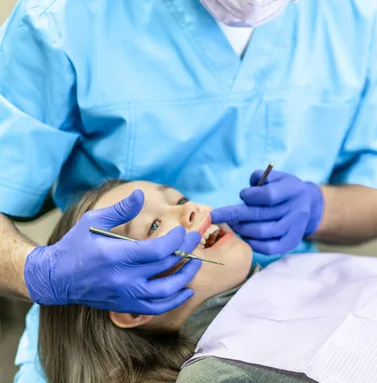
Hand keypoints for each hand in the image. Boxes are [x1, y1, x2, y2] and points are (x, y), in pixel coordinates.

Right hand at [24, 190, 201, 314]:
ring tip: (196, 262)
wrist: (55, 278)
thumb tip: (141, 194)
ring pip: (165, 292)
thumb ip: (121, 209)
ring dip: (185, 277)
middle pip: (165, 267)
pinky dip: (173, 301)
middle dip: (185, 251)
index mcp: (117, 256)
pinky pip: (155, 308)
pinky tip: (185, 290)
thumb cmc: (75, 245)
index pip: (157, 251)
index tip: (182, 230)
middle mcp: (124, 278)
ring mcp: (125, 295)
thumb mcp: (94, 221)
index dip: (175, 240)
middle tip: (195, 238)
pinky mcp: (125, 305)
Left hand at [210, 170, 323, 254]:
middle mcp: (296, 210)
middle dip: (235, 215)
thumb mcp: (278, 177)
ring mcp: (294, 228)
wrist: (311, 206)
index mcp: (292, 190)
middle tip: (218, 215)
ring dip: (242, 229)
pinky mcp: (291, 242)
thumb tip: (246, 192)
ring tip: (232, 224)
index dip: (251, 196)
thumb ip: (261, 178)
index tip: (242, 195)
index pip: (269, 195)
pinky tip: (245, 235)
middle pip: (261, 215)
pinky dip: (253, 243)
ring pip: (262, 232)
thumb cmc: (287, 190)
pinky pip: (269, 248)